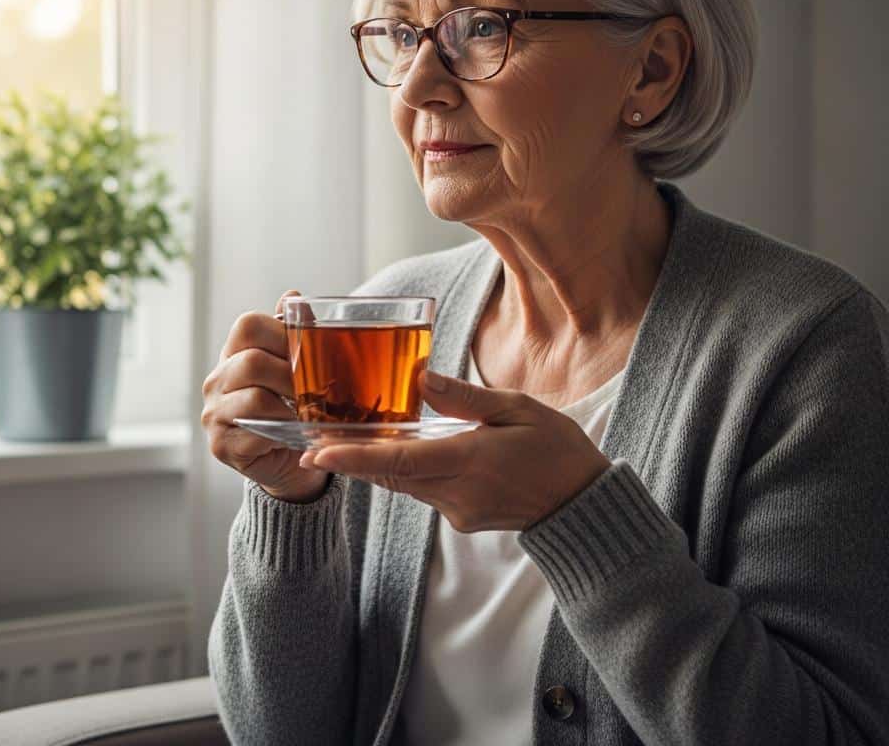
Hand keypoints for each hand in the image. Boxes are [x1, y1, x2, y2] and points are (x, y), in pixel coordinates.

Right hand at [201, 290, 327, 503]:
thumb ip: (293, 333)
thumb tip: (293, 296)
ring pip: (256, 399)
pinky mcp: (221, 444)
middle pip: (252, 362)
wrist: (289, 458)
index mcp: (233, 353)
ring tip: (311, 413)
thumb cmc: (292, 407)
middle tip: (318, 389)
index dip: (282, 333)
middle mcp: (216, 380)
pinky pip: (255, 433)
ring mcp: (214, 413)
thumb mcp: (294, 368)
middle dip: (292, 375)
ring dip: (291, 407)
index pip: (248, 325)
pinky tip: (295, 434)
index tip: (306, 352)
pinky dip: (282, 433)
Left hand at [299, 369, 610, 530]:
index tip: (318, 452)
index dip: (355, 457)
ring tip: (341, 441)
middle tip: (311, 442)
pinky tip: (394, 451)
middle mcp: (456, 493)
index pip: (399, 461)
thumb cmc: (557, 449)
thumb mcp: (518, 409)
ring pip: (403, 485)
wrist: (584, 504)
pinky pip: (422, 492)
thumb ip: (465, 398)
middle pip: (390, 476)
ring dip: (374, 465)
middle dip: (351, 460)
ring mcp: (458, 511)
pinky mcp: (462, 517)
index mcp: (469, 462)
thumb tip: (421, 377)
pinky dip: (402, 471)